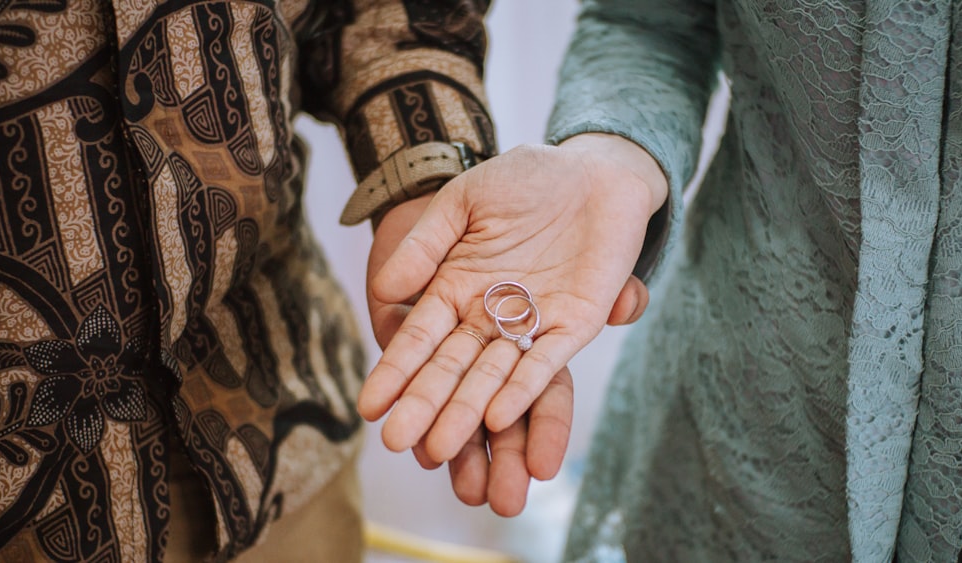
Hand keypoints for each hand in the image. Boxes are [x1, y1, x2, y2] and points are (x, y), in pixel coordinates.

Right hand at [366, 194, 575, 515]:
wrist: (591, 170)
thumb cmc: (524, 179)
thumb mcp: (463, 203)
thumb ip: (426, 244)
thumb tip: (386, 288)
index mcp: (456, 288)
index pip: (420, 339)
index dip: (396, 371)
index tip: (370, 406)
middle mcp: (489, 315)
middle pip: (453, 368)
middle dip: (426, 405)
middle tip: (397, 443)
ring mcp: (532, 323)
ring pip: (494, 375)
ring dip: (468, 411)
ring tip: (442, 449)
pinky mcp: (575, 323)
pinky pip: (546, 361)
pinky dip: (524, 387)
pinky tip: (500, 417)